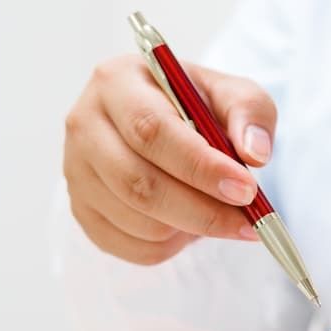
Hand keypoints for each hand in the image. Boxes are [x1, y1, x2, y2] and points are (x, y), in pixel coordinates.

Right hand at [63, 54, 275, 264]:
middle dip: (202, 210)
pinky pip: (132, 248)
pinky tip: (188, 224)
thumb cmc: (198, 107)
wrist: (167, 124)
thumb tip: (254, 153)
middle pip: (139, 184)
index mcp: (117, 81)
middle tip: (248, 220)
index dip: (201, 166)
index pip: (152, 130)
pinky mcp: (82, 210)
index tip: (246, 190)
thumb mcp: (232, 94)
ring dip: (190, 229)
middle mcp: (84, 125)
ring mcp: (76, 172)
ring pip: (139, 222)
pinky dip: (171, 246)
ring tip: (218, 213)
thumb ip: (250, 113)